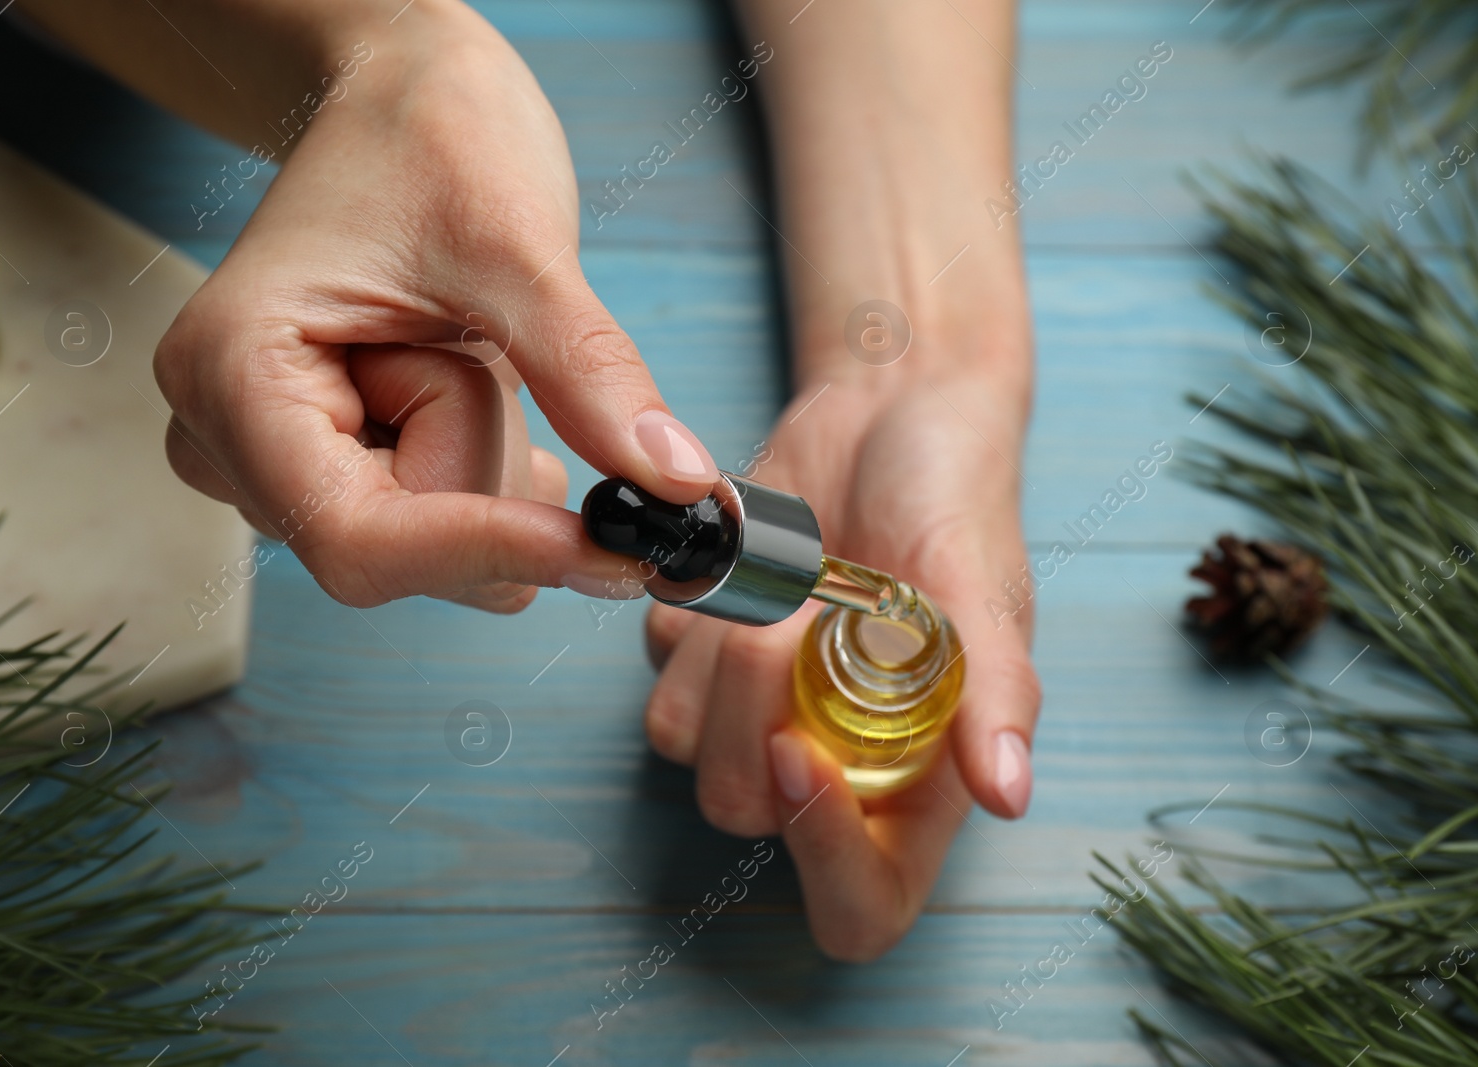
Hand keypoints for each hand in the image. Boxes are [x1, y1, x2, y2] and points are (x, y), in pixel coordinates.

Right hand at [152, 0, 715, 610]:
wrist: (401, 102)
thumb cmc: (431, 137)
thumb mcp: (518, 244)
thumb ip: (588, 373)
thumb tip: (675, 483)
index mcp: (234, 373)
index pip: (358, 537)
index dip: (486, 552)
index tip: (606, 546)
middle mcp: (226, 439)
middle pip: (404, 550)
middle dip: (487, 467)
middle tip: (479, 341)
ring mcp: (269, 465)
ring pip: (434, 552)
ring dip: (489, 462)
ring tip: (456, 343)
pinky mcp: (322, 475)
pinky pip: (438, 538)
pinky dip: (486, 478)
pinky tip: (468, 388)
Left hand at [643, 360, 1039, 960]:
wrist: (887, 414)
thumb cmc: (956, 503)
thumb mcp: (983, 587)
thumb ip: (994, 691)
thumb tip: (1010, 794)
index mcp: (913, 781)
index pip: (859, 909)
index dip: (822, 859)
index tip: (799, 747)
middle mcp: (829, 765)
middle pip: (743, 810)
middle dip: (753, 707)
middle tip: (804, 606)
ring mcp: (753, 713)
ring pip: (681, 743)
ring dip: (720, 649)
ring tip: (787, 571)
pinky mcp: (699, 654)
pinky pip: (656, 665)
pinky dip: (691, 609)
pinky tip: (747, 558)